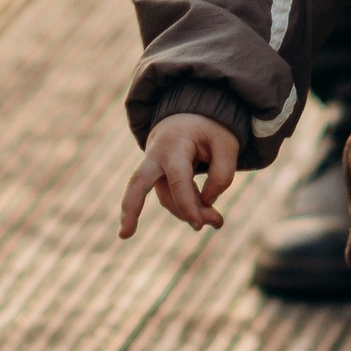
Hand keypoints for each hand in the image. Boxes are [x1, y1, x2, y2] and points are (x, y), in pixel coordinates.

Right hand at [120, 115, 241, 235]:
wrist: (191, 115)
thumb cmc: (209, 130)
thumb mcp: (227, 144)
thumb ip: (223, 173)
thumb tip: (206, 203)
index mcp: (174, 144)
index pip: (178, 181)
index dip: (189, 205)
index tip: (200, 225)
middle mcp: (156, 156)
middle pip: (137, 183)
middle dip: (131, 208)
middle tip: (123, 235)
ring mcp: (153, 168)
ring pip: (165, 198)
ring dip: (187, 213)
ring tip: (217, 221)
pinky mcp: (157, 178)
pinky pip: (170, 197)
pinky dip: (186, 208)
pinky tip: (203, 218)